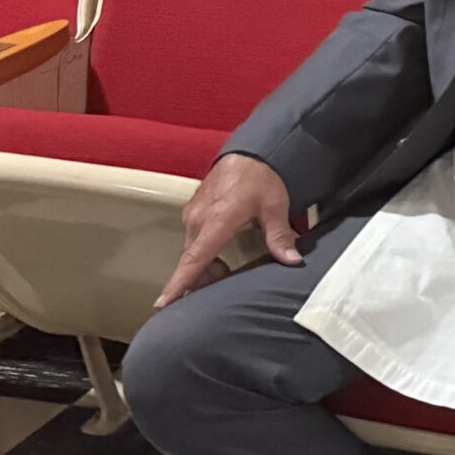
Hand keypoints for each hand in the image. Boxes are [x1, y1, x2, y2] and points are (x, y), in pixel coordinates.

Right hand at [158, 154, 298, 307]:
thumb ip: (279, 236)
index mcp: (216, 221)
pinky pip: (194, 239)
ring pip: (192, 250)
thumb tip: (292, 260)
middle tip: (217, 293)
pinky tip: (219, 258)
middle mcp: (198, 219)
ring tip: (225, 274)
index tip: (163, 303)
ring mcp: (193, 214)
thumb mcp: (275, 207)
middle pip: (191, 260)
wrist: (251, 152)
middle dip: (200, 281)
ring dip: (204, 266)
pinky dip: (203, 253)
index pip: (193, 259)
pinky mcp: (195, 211)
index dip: (179, 283)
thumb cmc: (262, 177)